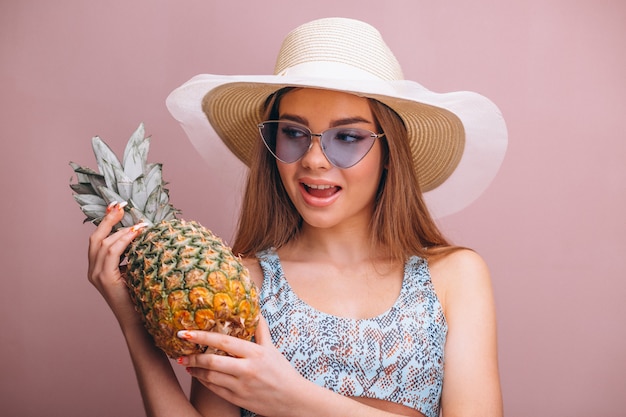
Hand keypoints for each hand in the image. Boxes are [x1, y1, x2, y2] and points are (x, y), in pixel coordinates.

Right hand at [87, 202, 145, 323]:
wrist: (138, 321)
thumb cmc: (141, 296)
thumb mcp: (136, 271)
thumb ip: (135, 255)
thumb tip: (147, 234)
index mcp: (98, 267)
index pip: (98, 239)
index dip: (106, 221)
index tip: (117, 206)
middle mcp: (93, 270)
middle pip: (96, 237)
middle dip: (109, 219)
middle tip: (122, 205)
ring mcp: (96, 275)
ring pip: (103, 243)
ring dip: (121, 230)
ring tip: (138, 223)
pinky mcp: (105, 279)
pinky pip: (112, 253)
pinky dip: (123, 240)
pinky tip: (136, 233)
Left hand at [177, 316, 304, 415]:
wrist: (293, 400)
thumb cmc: (283, 372)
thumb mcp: (273, 349)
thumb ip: (262, 330)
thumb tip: (256, 311)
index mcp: (255, 353)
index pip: (223, 342)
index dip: (202, 337)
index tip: (187, 333)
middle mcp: (247, 369)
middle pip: (212, 362)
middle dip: (192, 357)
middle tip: (180, 353)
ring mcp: (241, 386)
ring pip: (210, 377)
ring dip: (195, 371)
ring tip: (186, 365)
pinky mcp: (238, 399)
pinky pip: (215, 390)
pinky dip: (204, 382)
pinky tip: (198, 376)